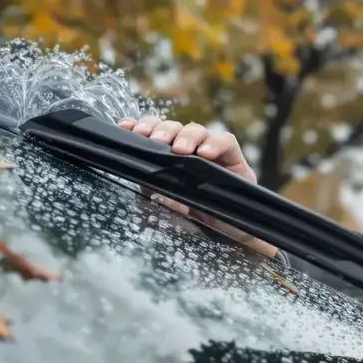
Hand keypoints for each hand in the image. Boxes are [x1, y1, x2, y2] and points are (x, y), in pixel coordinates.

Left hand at [118, 116, 276, 257]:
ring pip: (198, 130)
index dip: (142, 126)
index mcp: (170, 160)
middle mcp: (190, 152)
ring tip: (180, 150)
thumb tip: (152, 191)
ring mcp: (213, 154)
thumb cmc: (198, 222)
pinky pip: (227, 142)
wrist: (230, 236)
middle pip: (175, 128)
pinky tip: (205, 153)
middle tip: (155, 140)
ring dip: (187, 136)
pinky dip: (216, 144)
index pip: (155, 134)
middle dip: (162, 130)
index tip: (127, 127)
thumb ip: (159, 202)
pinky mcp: (235, 160)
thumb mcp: (171, 214)